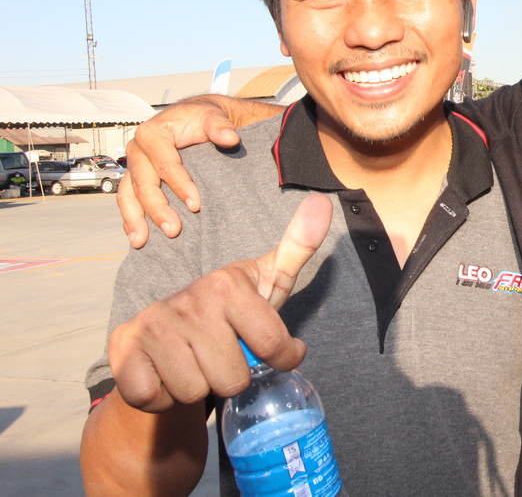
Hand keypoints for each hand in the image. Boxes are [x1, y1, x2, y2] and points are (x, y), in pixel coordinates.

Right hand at [108, 193, 332, 412]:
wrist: (166, 337)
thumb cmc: (229, 312)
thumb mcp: (269, 279)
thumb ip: (298, 246)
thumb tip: (322, 201)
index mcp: (226, 284)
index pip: (273, 345)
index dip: (281, 358)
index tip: (277, 351)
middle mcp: (188, 301)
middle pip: (233, 377)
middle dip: (232, 376)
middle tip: (223, 356)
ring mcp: (152, 326)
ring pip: (195, 391)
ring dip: (197, 387)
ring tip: (195, 363)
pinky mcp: (122, 353)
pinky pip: (153, 397)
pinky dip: (161, 396)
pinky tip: (165, 373)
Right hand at [118, 96, 242, 247]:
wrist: (196, 120)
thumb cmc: (203, 118)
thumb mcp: (212, 116)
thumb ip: (220, 126)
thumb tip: (230, 138)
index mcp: (153, 133)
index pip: (165, 163)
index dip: (179, 185)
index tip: (196, 205)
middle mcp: (137, 150)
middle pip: (144, 183)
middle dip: (157, 209)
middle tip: (174, 231)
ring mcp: (135, 166)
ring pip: (128, 195)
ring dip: (135, 219)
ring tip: (142, 242)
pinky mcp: (136, 179)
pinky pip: (128, 200)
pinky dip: (131, 219)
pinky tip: (136, 237)